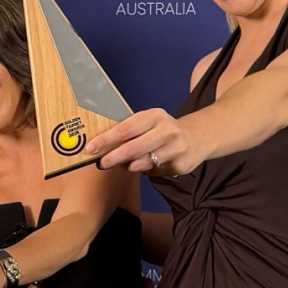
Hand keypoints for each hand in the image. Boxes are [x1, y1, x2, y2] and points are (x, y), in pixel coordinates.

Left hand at [88, 108, 207, 175]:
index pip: (125, 129)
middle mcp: (167, 131)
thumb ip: (129, 131)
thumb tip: (101, 146)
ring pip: (143, 163)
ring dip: (128, 166)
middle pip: (133, 148)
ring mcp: (175, 149)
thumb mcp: (149, 122)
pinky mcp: (180, 165)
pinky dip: (144, 170)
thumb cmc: (163, 130)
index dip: (106, 140)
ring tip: (123, 164)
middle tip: (101, 163)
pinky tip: (145, 165)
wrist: (196, 138)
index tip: (91, 148)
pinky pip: (153, 172)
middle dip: (113, 157)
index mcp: (155, 116)